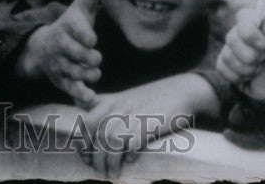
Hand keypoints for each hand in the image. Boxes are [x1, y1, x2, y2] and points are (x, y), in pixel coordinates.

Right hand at [16, 0, 105, 108]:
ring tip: (95, 75)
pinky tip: (91, 100)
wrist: (43, 49)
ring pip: (71, 72)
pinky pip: (71, 91)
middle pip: (71, 52)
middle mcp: (62, 47)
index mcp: (67, 27)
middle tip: (96, 58)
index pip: (74, 29)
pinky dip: (80, 97)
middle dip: (84, 56)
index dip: (82, 34)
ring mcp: (62, 66)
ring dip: (83, 76)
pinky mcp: (64, 82)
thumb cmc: (70, 27)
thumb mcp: (80, 9)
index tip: (92, 38)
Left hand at [80, 74, 215, 176]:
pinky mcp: (151, 122)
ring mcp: (135, 114)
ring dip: (110, 161)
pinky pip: (134, 140)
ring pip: (112, 140)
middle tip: (97, 169)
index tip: (84, 156)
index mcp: (111, 101)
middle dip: (94, 155)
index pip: (87, 120)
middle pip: (97, 132)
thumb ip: (106, 107)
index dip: (82, 140)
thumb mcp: (125, 98)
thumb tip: (92, 128)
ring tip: (112, 174)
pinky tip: (130, 161)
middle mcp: (120, 107)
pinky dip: (130, 153)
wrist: (182, 90)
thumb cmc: (152, 99)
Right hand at [217, 8, 264, 101]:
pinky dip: (236, 76)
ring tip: (258, 70)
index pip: (243, 16)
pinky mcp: (225, 63)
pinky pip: (221, 67)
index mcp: (259, 27)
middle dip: (250, 56)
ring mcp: (232, 49)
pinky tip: (247, 77)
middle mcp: (242, 34)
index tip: (263, 45)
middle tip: (263, 60)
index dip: (249, 31)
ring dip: (246, 68)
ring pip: (227, 55)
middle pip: (232, 37)